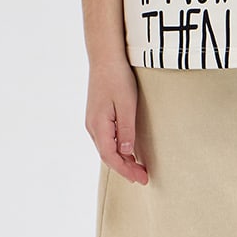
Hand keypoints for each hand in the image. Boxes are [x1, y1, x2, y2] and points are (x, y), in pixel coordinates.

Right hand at [85, 55, 148, 184]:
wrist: (104, 58)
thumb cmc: (117, 78)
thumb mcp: (126, 105)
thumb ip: (126, 130)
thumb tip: (126, 153)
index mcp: (99, 125)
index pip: (111, 157)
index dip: (126, 170)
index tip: (141, 178)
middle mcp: (92, 126)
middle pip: (107, 155)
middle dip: (125, 169)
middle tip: (143, 178)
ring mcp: (93, 121)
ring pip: (106, 148)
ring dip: (121, 160)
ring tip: (138, 169)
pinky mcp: (97, 116)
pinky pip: (106, 139)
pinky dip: (117, 149)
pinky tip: (127, 152)